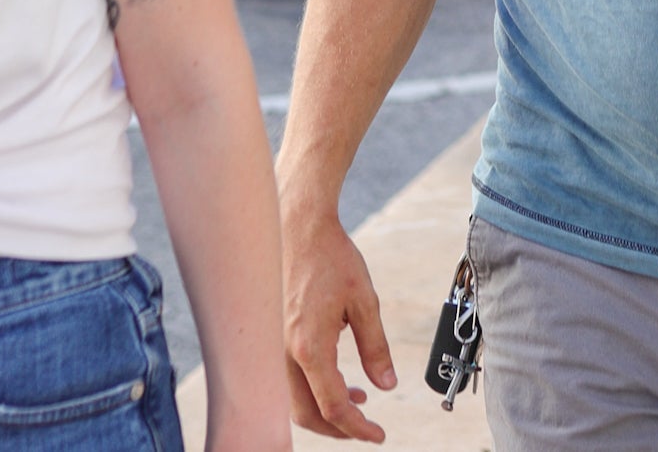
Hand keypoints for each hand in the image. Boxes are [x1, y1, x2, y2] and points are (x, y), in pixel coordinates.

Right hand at [283, 204, 395, 442]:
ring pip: (294, 400)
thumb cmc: (331, 257)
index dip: (357, 429)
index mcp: (309, 347)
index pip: (333, 407)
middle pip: (307, 414)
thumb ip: (375, 347)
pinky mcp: (271, 338)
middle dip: (338, 428)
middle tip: (367, 429)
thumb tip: (387, 385)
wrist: (298, 226)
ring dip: (325, 409)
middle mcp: (283, 353)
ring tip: (360, 401)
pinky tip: (339, 378)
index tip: (378, 436)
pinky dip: (312, 389)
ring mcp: (272, 347)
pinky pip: (288, 379)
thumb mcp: (364, 300)